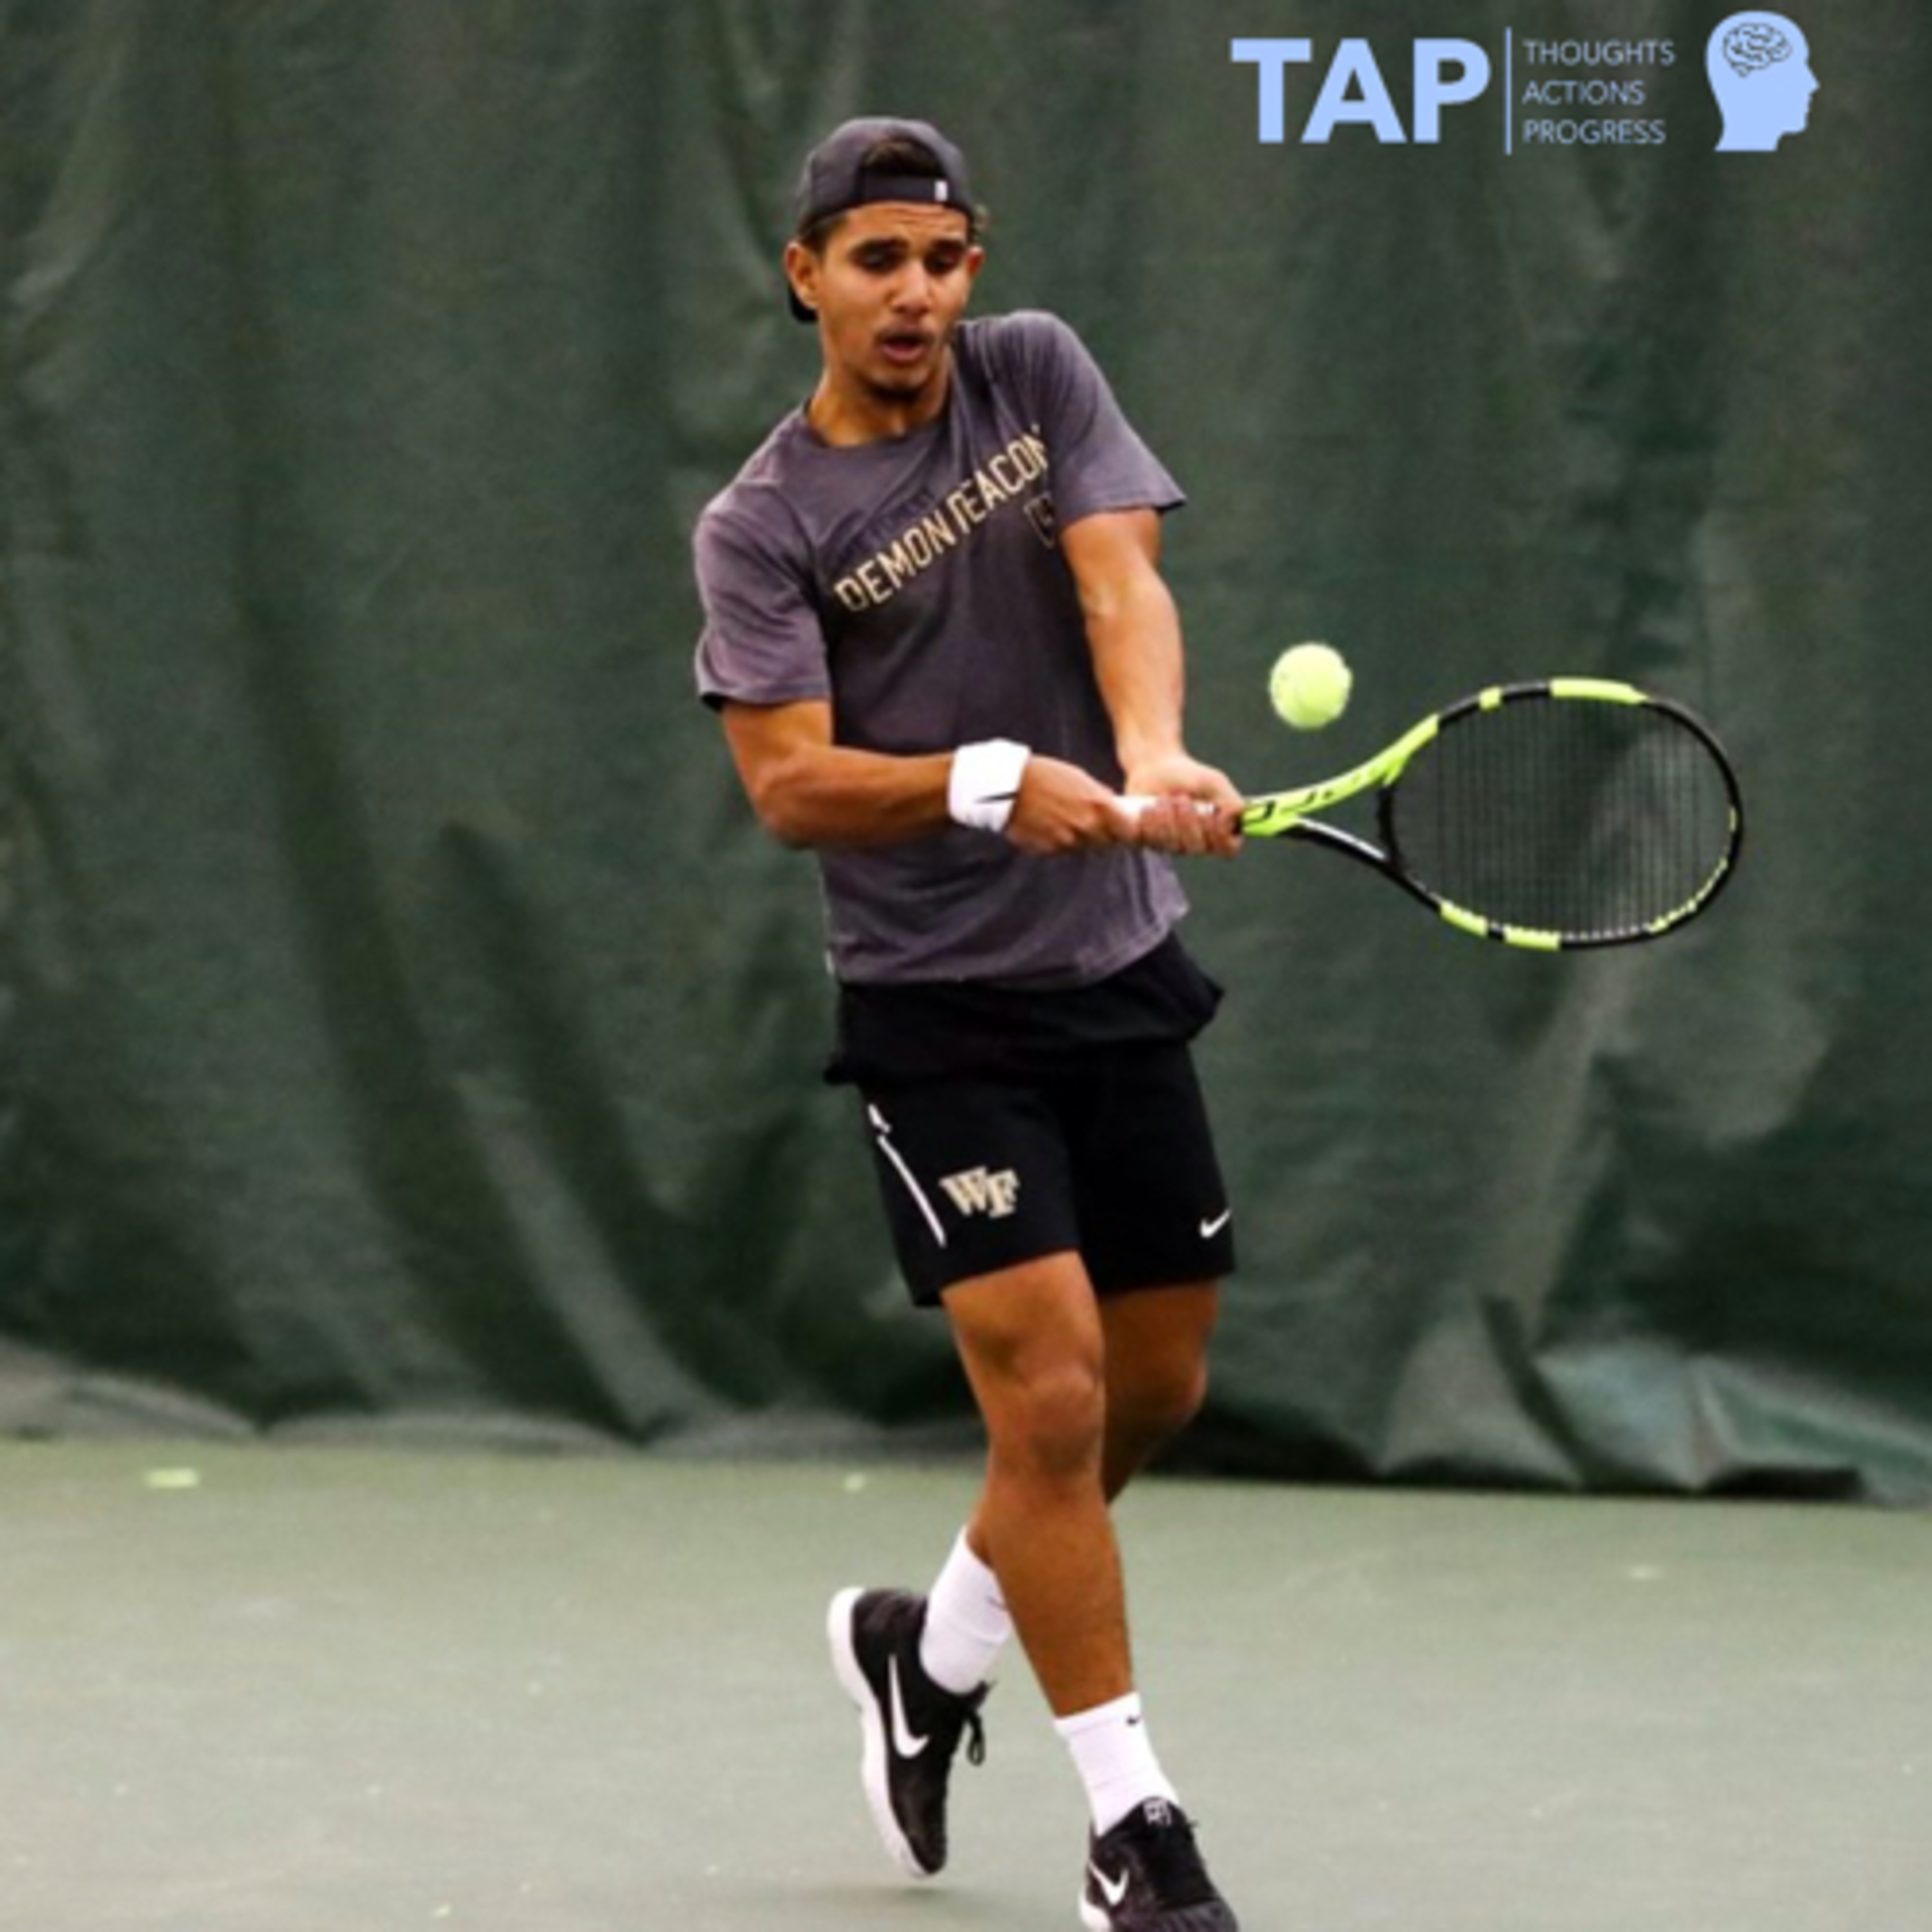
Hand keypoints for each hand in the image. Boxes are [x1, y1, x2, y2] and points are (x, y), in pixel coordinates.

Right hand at [1004, 755, 1135, 854]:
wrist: (1008, 787)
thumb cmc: (1044, 775)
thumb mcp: (1079, 777)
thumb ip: (1100, 796)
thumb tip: (1115, 807)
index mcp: (1098, 806)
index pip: (1129, 831)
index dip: (1128, 830)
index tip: (1125, 828)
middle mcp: (1086, 827)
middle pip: (1108, 843)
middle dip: (1104, 835)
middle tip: (1092, 823)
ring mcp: (1068, 842)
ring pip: (1085, 847)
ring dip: (1081, 839)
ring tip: (1065, 819)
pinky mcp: (1050, 850)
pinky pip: (1064, 850)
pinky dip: (1061, 842)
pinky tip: (1050, 825)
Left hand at [1118, 753, 1244, 856]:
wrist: (1156, 768)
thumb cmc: (1190, 776)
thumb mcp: (1215, 783)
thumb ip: (1231, 801)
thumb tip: (1236, 818)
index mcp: (1219, 830)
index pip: (1229, 848)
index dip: (1221, 836)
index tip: (1212, 815)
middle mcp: (1198, 842)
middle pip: (1197, 847)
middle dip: (1188, 821)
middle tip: (1182, 798)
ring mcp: (1175, 845)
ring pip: (1174, 845)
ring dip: (1168, 819)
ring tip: (1163, 798)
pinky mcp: (1152, 841)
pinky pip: (1152, 841)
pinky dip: (1151, 822)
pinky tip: (1149, 807)